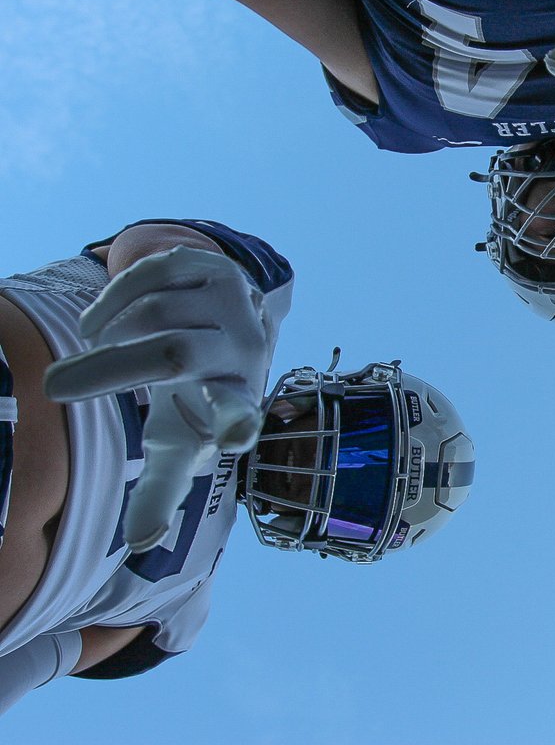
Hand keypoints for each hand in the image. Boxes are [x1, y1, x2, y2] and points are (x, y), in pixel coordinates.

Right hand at [44, 247, 269, 551]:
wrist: (227, 325)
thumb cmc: (194, 397)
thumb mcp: (181, 442)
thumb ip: (162, 491)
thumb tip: (140, 544)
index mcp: (237, 400)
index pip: (241, 414)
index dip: (237, 424)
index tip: (236, 437)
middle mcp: (243, 350)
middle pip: (170, 354)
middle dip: (104, 371)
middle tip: (53, 388)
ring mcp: (231, 303)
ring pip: (151, 313)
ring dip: (109, 333)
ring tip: (100, 345)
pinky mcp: (213, 267)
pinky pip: (149, 274)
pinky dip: (115, 297)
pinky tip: (110, 317)